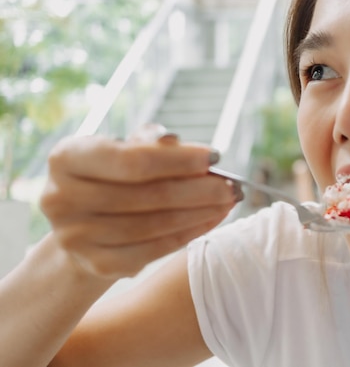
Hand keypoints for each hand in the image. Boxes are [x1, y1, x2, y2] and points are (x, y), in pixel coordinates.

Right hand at [40, 126, 240, 279]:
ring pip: (155, 225)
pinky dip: (190, 234)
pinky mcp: (97, 264)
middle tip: (232, 186)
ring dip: (200, 213)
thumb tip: (178, 143)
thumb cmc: (114, 177)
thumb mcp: (125, 149)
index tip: (215, 157)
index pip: (131, 160)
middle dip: (198, 189)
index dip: (178, 160)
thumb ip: (150, 143)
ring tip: (228, 201)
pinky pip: (155, 250)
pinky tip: (212, 220)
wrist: (87, 225)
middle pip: (147, 195)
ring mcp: (76, 236)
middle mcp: (61, 198)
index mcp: (66, 158)